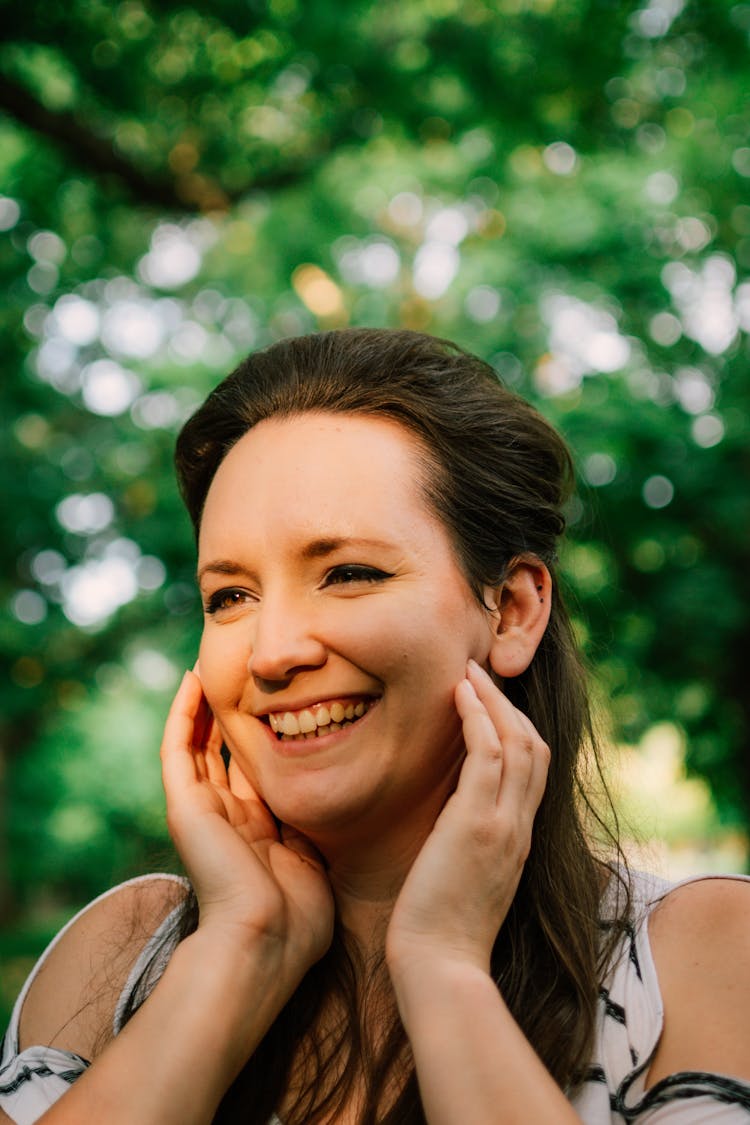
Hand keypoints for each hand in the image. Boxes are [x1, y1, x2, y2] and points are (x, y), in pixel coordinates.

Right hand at [161, 669, 333, 981]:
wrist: (266, 941)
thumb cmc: (297, 918)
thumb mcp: (311, 860)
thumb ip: (308, 828)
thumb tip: (321, 798)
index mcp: (254, 833)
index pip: (250, 773)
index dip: (259, 739)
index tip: (275, 703)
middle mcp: (224, 817)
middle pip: (219, 754)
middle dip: (229, 715)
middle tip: (240, 673)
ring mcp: (200, 810)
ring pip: (195, 744)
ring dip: (203, 704)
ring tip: (211, 664)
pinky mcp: (184, 805)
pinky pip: (177, 748)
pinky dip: (183, 713)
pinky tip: (193, 680)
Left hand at [386, 660, 549, 977]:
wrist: (441, 968)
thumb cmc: (440, 931)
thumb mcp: (466, 878)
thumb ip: (470, 843)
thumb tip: (449, 818)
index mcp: (519, 839)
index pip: (534, 769)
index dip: (517, 728)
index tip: (490, 702)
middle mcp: (521, 827)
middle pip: (534, 746)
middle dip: (509, 704)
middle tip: (481, 673)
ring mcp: (503, 824)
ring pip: (517, 742)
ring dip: (493, 700)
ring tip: (467, 671)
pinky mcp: (478, 825)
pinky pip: (488, 755)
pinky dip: (478, 718)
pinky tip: (459, 695)